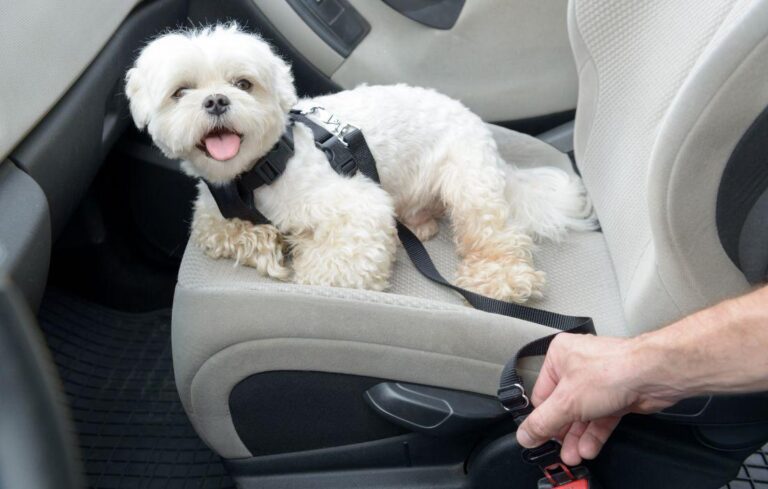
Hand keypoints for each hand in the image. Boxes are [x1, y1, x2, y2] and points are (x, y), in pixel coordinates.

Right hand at [516, 333, 677, 464]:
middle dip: (562, 432)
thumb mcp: (566, 402)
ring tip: (573, 456)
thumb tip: (524, 435)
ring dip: (578, 437)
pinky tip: (589, 448)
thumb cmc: (611, 371)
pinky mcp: (616, 395)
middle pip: (563, 406)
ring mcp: (598, 382)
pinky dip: (594, 434)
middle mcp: (577, 367)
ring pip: (582, 414)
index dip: (541, 418)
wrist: (653, 375)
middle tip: (559, 451)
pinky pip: (600, 417)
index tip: (539, 438)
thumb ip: (542, 422)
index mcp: (559, 357)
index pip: (542, 394)